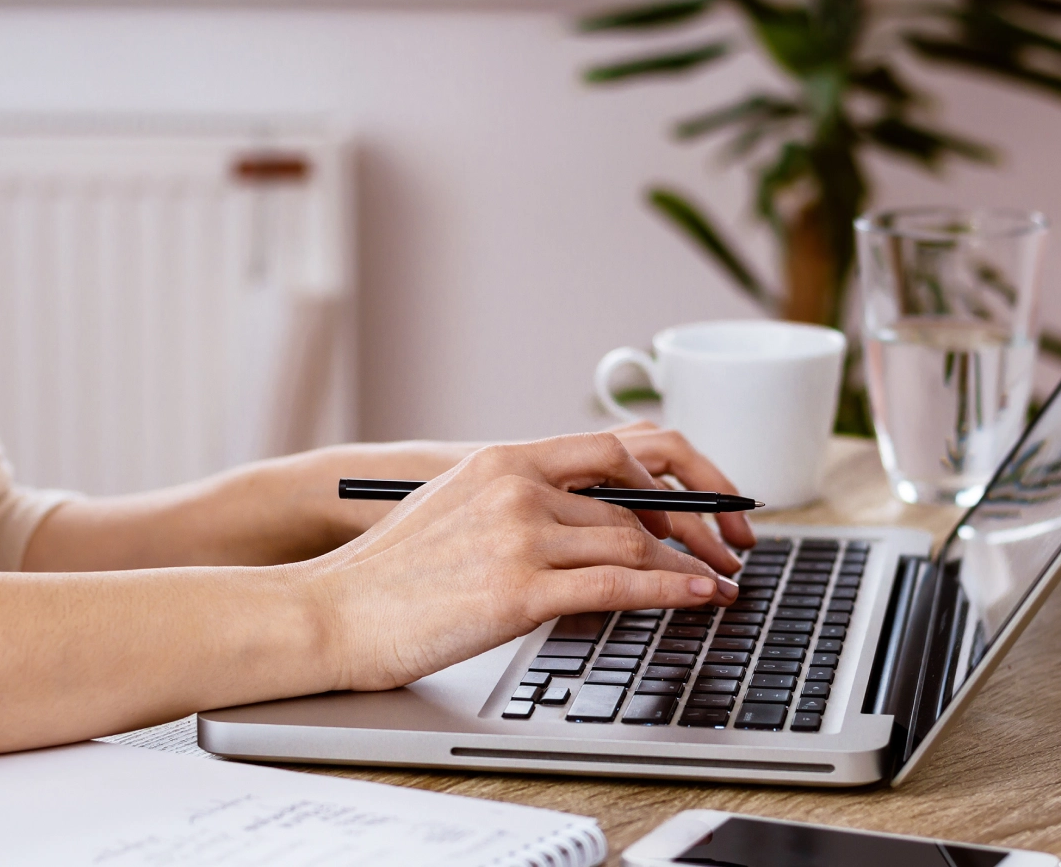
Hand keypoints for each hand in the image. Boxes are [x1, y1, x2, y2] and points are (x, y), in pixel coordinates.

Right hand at [306, 432, 739, 690]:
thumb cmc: (388, 571)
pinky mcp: (520, 590)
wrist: (332, 611)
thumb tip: (581, 518)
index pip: (612, 449)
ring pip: (635, 540)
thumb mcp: (455, 506)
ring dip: (690, 563)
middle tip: (727, 546)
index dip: (672, 472)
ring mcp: (519, 535)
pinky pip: (619, 585)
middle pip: (635, 496)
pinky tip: (699, 597)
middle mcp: (517, 486)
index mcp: (503, 460)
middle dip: (695, 522)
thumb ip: (518, 499)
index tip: (704, 498)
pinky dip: (671, 590)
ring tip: (718, 581)